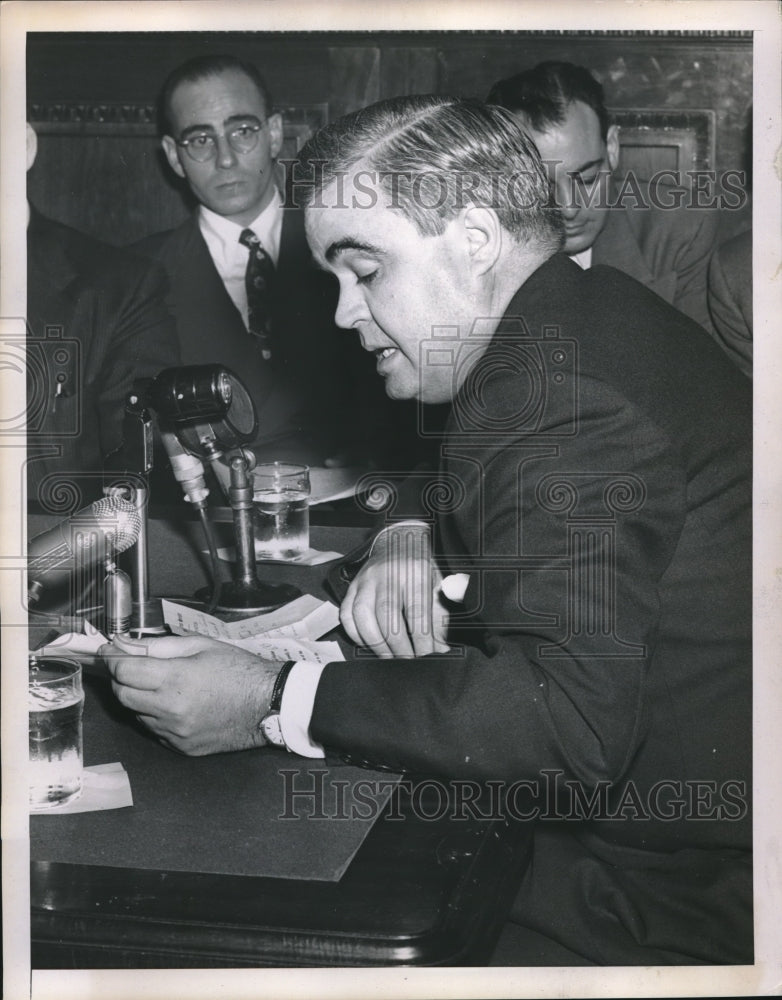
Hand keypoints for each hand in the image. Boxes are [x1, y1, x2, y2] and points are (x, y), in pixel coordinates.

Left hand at [99, 633, 279, 754]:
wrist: (268, 702)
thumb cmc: (238, 670)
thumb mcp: (200, 646)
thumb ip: (158, 646)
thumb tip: (124, 645)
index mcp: (175, 679)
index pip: (124, 671)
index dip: (112, 659)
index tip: (109, 652)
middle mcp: (171, 710)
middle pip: (123, 695)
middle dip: (122, 679)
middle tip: (134, 667)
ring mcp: (175, 732)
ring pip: (137, 715)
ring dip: (141, 699)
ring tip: (164, 686)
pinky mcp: (182, 747)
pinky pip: (155, 731)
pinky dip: (157, 717)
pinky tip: (177, 705)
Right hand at [340, 524, 450, 657]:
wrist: (400, 541)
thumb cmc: (422, 569)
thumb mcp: (438, 586)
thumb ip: (440, 618)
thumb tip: (442, 650)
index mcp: (415, 570)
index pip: (417, 611)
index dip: (422, 639)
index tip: (427, 658)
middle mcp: (387, 573)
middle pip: (387, 615)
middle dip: (398, 646)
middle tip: (407, 664)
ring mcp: (366, 579)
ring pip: (362, 615)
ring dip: (376, 644)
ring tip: (389, 659)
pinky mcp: (352, 587)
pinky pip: (346, 615)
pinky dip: (356, 635)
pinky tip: (370, 645)